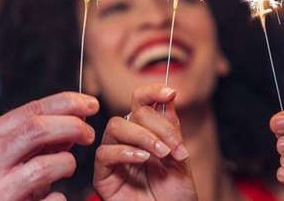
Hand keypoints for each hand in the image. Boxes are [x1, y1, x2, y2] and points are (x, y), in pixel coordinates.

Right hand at [0, 92, 98, 200]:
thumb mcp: (10, 149)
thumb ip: (39, 133)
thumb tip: (78, 113)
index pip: (32, 108)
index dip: (67, 103)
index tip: (90, 104)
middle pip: (37, 129)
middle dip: (72, 126)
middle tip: (89, 133)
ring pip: (44, 166)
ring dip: (67, 163)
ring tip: (68, 167)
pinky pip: (51, 199)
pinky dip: (60, 196)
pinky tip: (54, 195)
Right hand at [93, 84, 195, 200]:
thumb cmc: (175, 196)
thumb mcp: (180, 158)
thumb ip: (172, 129)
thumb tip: (169, 95)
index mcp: (146, 132)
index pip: (141, 102)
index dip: (152, 92)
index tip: (171, 92)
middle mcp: (127, 140)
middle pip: (131, 112)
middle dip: (156, 125)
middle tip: (173, 146)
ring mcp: (114, 157)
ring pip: (115, 127)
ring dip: (142, 136)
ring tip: (161, 153)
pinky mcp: (103, 176)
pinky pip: (104, 153)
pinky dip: (125, 151)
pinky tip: (143, 159)